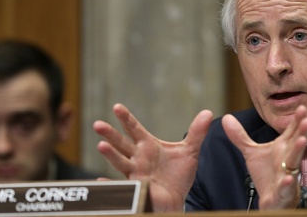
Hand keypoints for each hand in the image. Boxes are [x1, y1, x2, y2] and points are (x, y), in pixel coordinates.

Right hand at [93, 103, 212, 211]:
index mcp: (147, 145)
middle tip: (97, 124)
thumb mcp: (189, 152)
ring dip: (111, 155)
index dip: (125, 118)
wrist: (177, 198)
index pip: (134, 128)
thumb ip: (197, 133)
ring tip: (101, 146)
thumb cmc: (178, 174)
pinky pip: (122, 189)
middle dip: (110, 134)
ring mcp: (135, 174)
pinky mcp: (138, 190)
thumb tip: (209, 113)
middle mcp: (137, 158)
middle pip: (122, 144)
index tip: (117, 107)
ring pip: (120, 163)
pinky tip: (100, 182)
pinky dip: (111, 186)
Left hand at [222, 105, 306, 208]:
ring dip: (299, 151)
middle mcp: (287, 159)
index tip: (301, 107)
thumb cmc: (268, 173)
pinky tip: (289, 178)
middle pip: (296, 143)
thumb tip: (226, 117)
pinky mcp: (283, 191)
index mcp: (283, 148)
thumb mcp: (252, 152)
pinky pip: (286, 186)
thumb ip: (240, 136)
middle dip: (302, 131)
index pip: (291, 131)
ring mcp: (287, 175)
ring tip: (303, 139)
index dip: (296, 120)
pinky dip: (288, 182)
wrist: (273, 199)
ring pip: (295, 162)